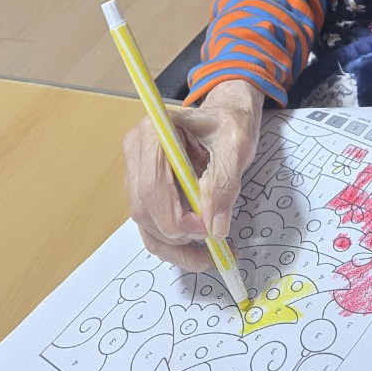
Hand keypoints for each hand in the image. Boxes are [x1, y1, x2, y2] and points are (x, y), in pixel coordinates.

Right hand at [123, 79, 262, 270]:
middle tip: (214, 240)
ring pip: (145, 222)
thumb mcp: (235, 147)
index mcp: (154, 131)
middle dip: (178, 233)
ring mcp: (136, 170)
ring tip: (212, 251)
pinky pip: (150, 225)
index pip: (152, 185)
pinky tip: (196, 252)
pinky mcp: (143, 188)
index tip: (208, 229)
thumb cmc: (229, 125)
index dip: (177, 216)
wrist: (226, 118)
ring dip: (176, 245)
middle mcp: (136, 150)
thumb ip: (223, 184)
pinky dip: (172, 245)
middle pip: (144, 208)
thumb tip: (214, 227)